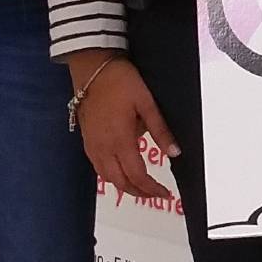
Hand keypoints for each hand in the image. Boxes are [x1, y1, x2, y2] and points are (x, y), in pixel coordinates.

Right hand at [69, 53, 174, 199]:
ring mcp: (92, 145)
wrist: (92, 68)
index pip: (137, 175)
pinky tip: (121, 171)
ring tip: (141, 186)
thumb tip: (175, 153)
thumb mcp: (147, 103)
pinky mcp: (86, 140)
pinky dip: (111, 176)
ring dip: (124, 186)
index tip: (166, 193)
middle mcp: (104, 148)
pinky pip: (98, 167)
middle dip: (139, 192)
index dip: (152, 189)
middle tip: (156, 193)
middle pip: (120, 182)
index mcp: (120, 140)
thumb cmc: (121, 82)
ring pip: (107, 177)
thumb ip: (160, 130)